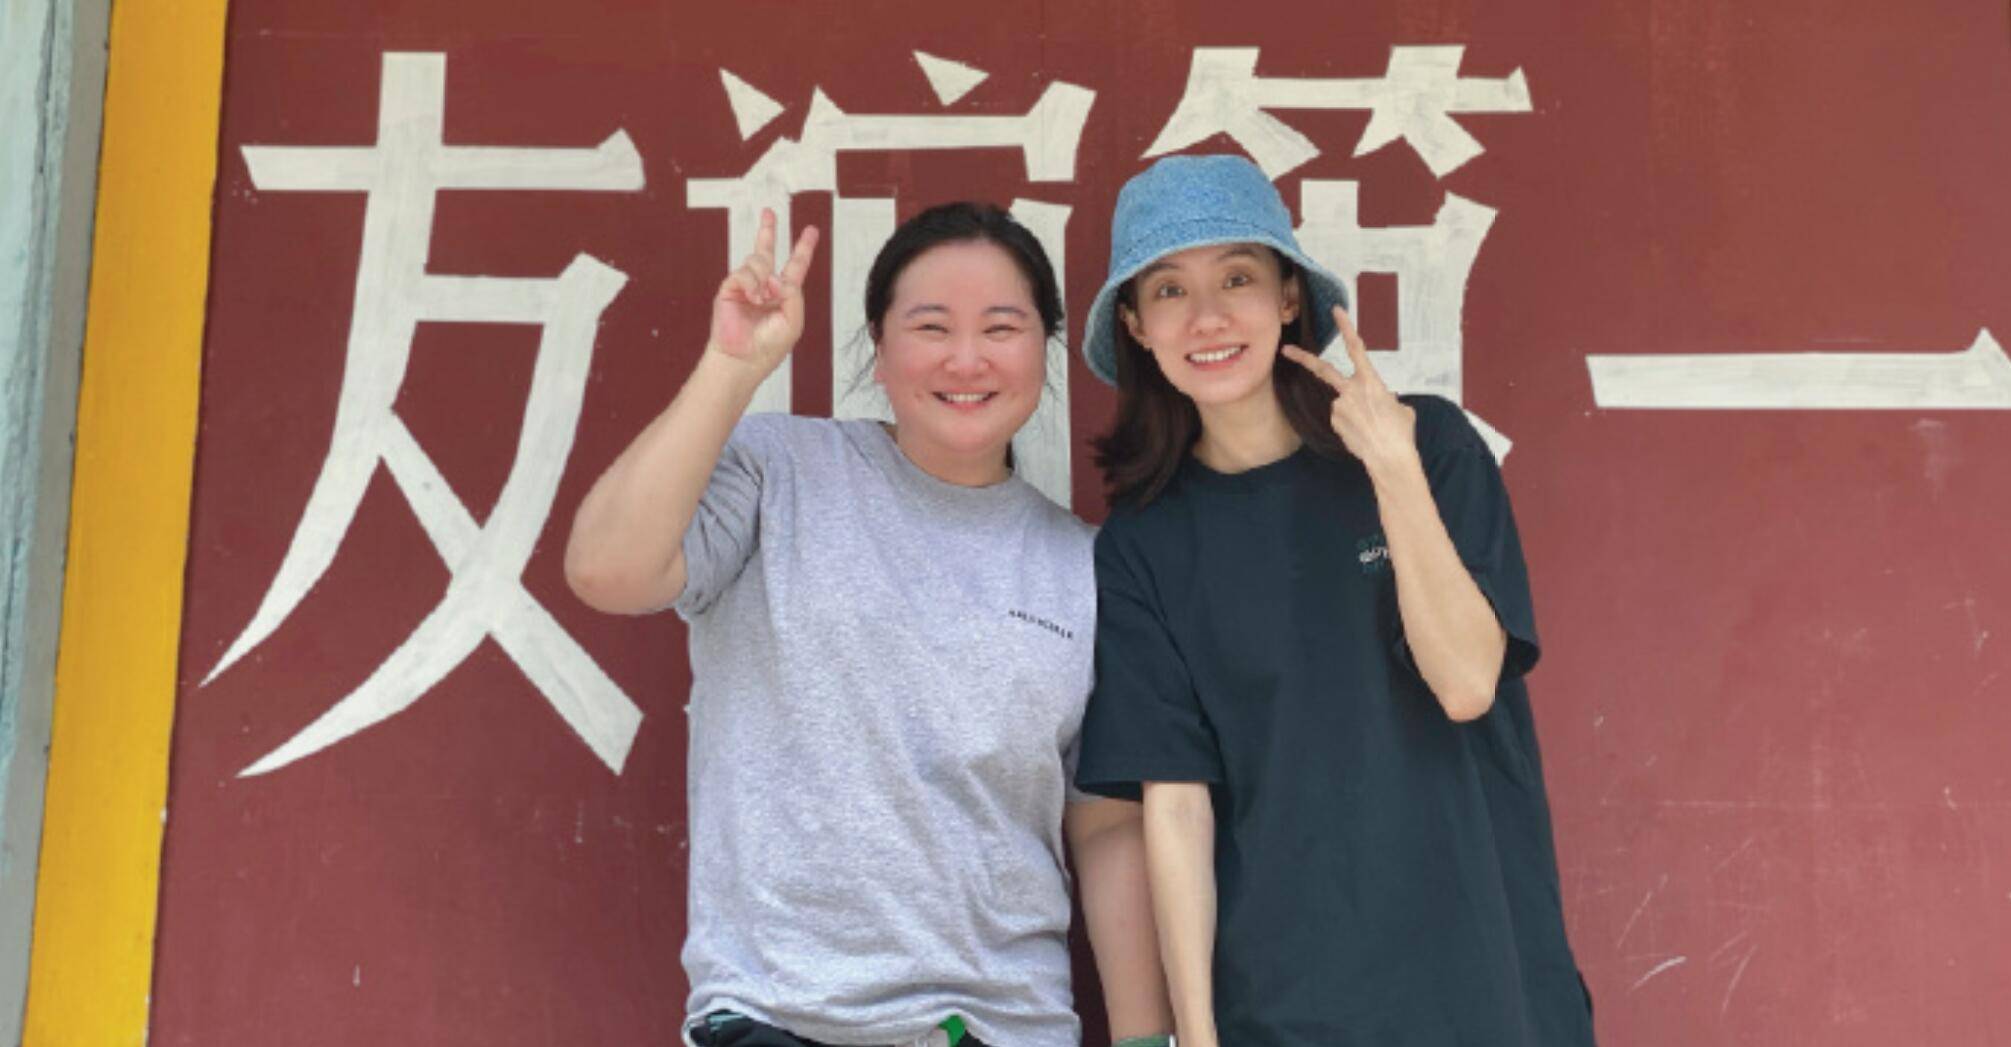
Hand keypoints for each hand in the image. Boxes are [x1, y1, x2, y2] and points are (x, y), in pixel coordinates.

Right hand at [707, 208, 819, 374]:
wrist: (742, 359)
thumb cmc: (768, 347)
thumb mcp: (793, 320)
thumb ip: (793, 294)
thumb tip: (775, 276)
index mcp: (782, 295)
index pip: (795, 266)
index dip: (803, 248)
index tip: (811, 231)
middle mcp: (763, 287)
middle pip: (767, 252)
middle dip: (768, 231)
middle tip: (770, 212)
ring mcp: (745, 286)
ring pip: (758, 262)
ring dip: (763, 279)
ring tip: (760, 299)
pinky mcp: (729, 288)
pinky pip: (743, 273)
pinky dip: (750, 284)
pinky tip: (751, 298)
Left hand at [1280, 305, 1418, 476]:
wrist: (1389, 458)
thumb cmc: (1400, 432)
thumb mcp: (1400, 407)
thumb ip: (1386, 396)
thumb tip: (1381, 398)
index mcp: (1370, 381)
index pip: (1356, 347)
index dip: (1346, 327)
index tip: (1335, 311)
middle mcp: (1351, 390)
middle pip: (1323, 369)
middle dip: (1302, 358)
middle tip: (1286, 349)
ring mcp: (1339, 407)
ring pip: (1344, 402)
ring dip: (1355, 410)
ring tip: (1372, 426)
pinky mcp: (1335, 422)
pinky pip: (1342, 417)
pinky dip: (1352, 422)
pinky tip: (1364, 433)